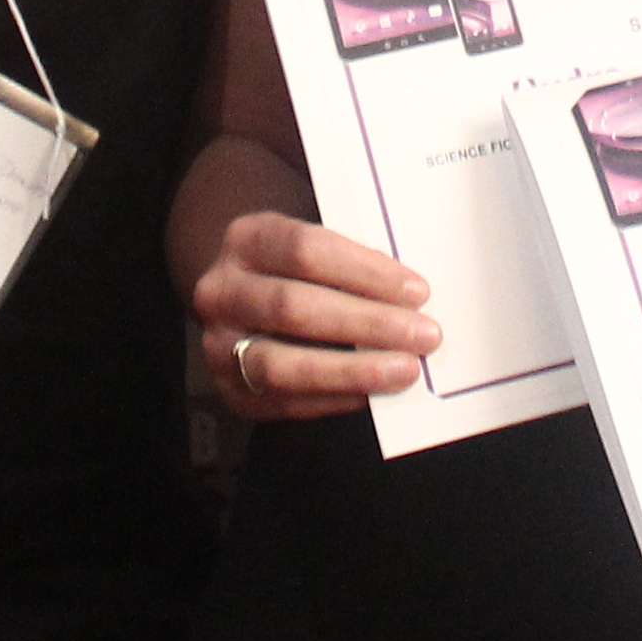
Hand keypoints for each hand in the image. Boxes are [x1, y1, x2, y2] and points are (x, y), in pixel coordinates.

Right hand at [192, 211, 436, 420]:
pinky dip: (333, 398)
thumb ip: (350, 263)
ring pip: (281, 364)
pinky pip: (283, 401)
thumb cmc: (294, 271)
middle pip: (294, 307)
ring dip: (351, 370)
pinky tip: (371, 393)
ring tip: (403, 370)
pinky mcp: (229, 389)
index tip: (416, 291)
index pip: (306, 250)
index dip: (364, 271)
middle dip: (367, 323)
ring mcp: (218, 344)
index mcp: (247, 239)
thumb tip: (411, 296)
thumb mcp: (312, 246)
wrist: (239, 300)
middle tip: (423, 334)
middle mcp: (222, 290)